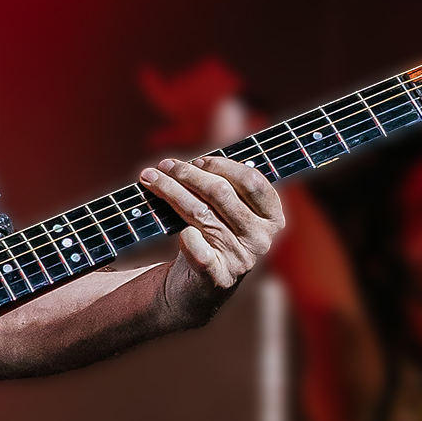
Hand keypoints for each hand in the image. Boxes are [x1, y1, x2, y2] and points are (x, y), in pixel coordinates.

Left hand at [139, 156, 283, 327]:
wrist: (197, 290)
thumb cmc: (212, 237)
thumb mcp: (228, 208)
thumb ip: (227, 175)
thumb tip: (216, 130)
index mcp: (272, 218)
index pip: (251, 180)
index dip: (221, 165)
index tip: (196, 160)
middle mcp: (261, 239)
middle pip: (221, 192)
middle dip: (187, 173)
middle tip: (163, 165)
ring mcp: (240, 259)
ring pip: (200, 212)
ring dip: (170, 190)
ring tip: (149, 177)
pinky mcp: (216, 276)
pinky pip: (195, 245)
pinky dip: (185, 235)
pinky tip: (175, 228)